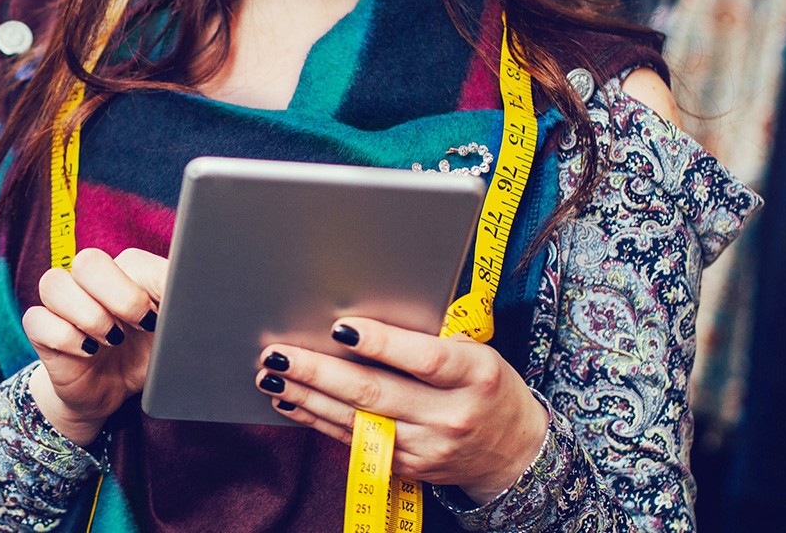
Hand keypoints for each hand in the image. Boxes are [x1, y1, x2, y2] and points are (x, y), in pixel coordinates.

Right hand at [23, 247, 165, 445]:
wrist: (112, 393)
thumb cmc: (146, 355)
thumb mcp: (171, 335)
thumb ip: (181, 309)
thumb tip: (200, 297)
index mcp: (126, 274)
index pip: (132, 260)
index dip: (149, 288)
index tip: (163, 319)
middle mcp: (91, 282)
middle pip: (88, 260)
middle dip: (119, 296)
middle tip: (140, 325)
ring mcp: (63, 305)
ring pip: (53, 283)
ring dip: (88, 315)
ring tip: (112, 341)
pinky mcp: (42, 331)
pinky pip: (36, 319)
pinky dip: (63, 337)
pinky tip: (88, 353)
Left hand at [255, 317, 547, 503]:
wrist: (515, 454)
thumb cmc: (489, 388)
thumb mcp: (478, 353)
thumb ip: (431, 338)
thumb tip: (364, 319)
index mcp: (475, 375)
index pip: (424, 358)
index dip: (381, 342)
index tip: (340, 326)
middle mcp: (449, 414)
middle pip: (375, 392)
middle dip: (319, 372)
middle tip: (279, 354)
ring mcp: (425, 446)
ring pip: (355, 420)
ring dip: (307, 397)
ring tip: (270, 376)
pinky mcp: (406, 466)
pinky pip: (354, 441)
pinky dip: (318, 420)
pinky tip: (291, 402)